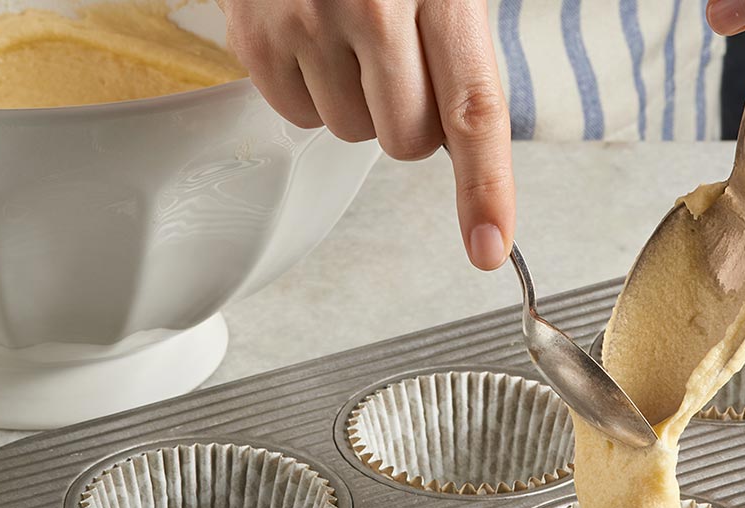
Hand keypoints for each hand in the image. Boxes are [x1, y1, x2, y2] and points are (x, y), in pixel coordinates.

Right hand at [218, 0, 513, 270]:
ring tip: (346, 36)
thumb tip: (467, 137)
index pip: (472, 108)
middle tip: (398, 65)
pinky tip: (311, 38)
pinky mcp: (254, 34)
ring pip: (351, 135)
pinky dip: (310, 92)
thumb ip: (460, 45)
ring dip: (357, 104)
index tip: (489, 246)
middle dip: (411, 123)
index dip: (485, 188)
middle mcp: (372, 6)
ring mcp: (304, 21)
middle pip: (407, 142)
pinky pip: (297, 116)